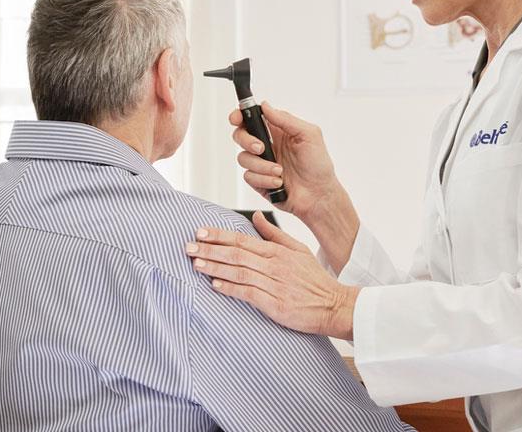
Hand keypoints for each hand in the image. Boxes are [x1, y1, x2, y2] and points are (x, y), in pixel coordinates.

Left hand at [187, 212, 359, 339]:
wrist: (333, 305)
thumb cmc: (314, 278)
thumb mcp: (298, 249)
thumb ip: (274, 233)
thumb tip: (255, 216)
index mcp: (277, 251)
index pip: (242, 239)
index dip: (219, 235)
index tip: (200, 232)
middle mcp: (273, 265)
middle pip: (236, 254)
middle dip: (210, 249)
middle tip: (188, 246)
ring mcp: (274, 284)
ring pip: (238, 272)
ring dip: (215, 267)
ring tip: (195, 263)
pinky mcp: (275, 304)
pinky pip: (248, 293)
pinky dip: (230, 288)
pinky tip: (215, 285)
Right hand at [229, 102, 340, 222]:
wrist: (319, 195)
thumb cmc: (319, 166)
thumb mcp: (309, 135)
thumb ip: (286, 119)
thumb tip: (266, 106)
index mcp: (278, 131)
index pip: (252, 118)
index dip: (240, 115)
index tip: (236, 118)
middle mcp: (267, 145)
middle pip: (241, 136)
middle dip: (247, 140)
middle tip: (261, 148)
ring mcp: (262, 163)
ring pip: (243, 158)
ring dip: (262, 166)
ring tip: (280, 171)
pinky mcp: (259, 180)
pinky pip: (249, 176)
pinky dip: (264, 179)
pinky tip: (278, 182)